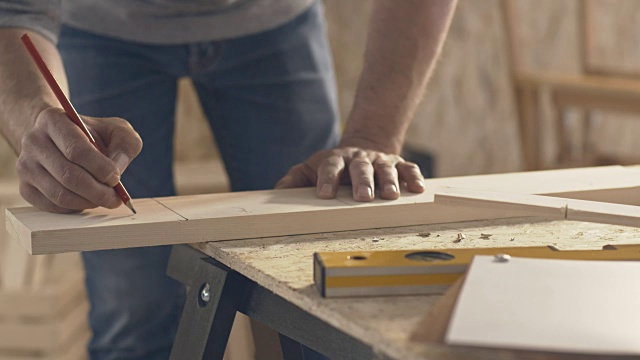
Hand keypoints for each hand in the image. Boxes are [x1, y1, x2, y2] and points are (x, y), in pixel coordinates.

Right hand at [16, 107, 142, 212]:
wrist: (62, 141)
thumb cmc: (95, 135)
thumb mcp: (116, 130)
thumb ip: (125, 144)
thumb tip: (117, 168)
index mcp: (53, 120)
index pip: (76, 150)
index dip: (100, 168)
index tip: (116, 177)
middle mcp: (33, 141)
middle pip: (68, 176)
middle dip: (98, 191)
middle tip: (116, 198)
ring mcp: (25, 166)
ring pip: (60, 195)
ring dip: (88, 202)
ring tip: (105, 199)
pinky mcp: (25, 188)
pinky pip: (52, 206)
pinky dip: (75, 208)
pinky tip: (88, 200)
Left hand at [275, 147, 424, 200]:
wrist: (362, 147)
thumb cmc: (333, 167)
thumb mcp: (310, 169)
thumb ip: (294, 180)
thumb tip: (277, 192)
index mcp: (336, 160)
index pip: (330, 167)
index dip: (327, 179)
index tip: (324, 194)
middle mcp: (359, 158)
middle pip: (361, 168)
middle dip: (362, 182)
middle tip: (363, 198)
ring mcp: (380, 161)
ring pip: (386, 168)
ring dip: (389, 181)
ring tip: (391, 196)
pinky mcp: (398, 164)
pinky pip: (409, 168)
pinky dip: (414, 177)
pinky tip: (417, 189)